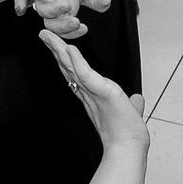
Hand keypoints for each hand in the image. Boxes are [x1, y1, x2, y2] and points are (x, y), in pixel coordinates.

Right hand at [40, 30, 147, 148]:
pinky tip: (70, 48)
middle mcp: (88, 93)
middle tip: (44, 35)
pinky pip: (86, 74)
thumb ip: (133, 104)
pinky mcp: (102, 91)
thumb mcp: (131, 113)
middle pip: (68, 67)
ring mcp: (92, 92)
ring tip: (46, 35)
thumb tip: (138, 99)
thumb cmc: (127, 135)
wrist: (128, 148)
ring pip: (71, 67)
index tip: (58, 48)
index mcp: (92, 96)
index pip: (76, 74)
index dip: (66, 60)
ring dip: (59, 49)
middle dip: (56, 50)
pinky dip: (77, 61)